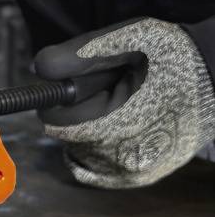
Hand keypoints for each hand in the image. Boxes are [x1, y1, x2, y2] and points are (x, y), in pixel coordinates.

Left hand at [33, 18, 214, 188]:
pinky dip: (93, 152)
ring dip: (85, 132)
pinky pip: (96, 172)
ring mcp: (134, 171)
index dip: (55, 100)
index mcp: (119, 122)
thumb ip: (83, 52)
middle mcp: (124, 156)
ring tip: (118, 105)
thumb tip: (39, 67)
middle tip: (105, 89)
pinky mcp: (142, 177)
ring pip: (80, 154)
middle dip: (75, 112)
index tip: (68, 84)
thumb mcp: (132, 39)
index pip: (57, 121)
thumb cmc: (177, 55)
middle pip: (68, 138)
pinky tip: (108, 130)